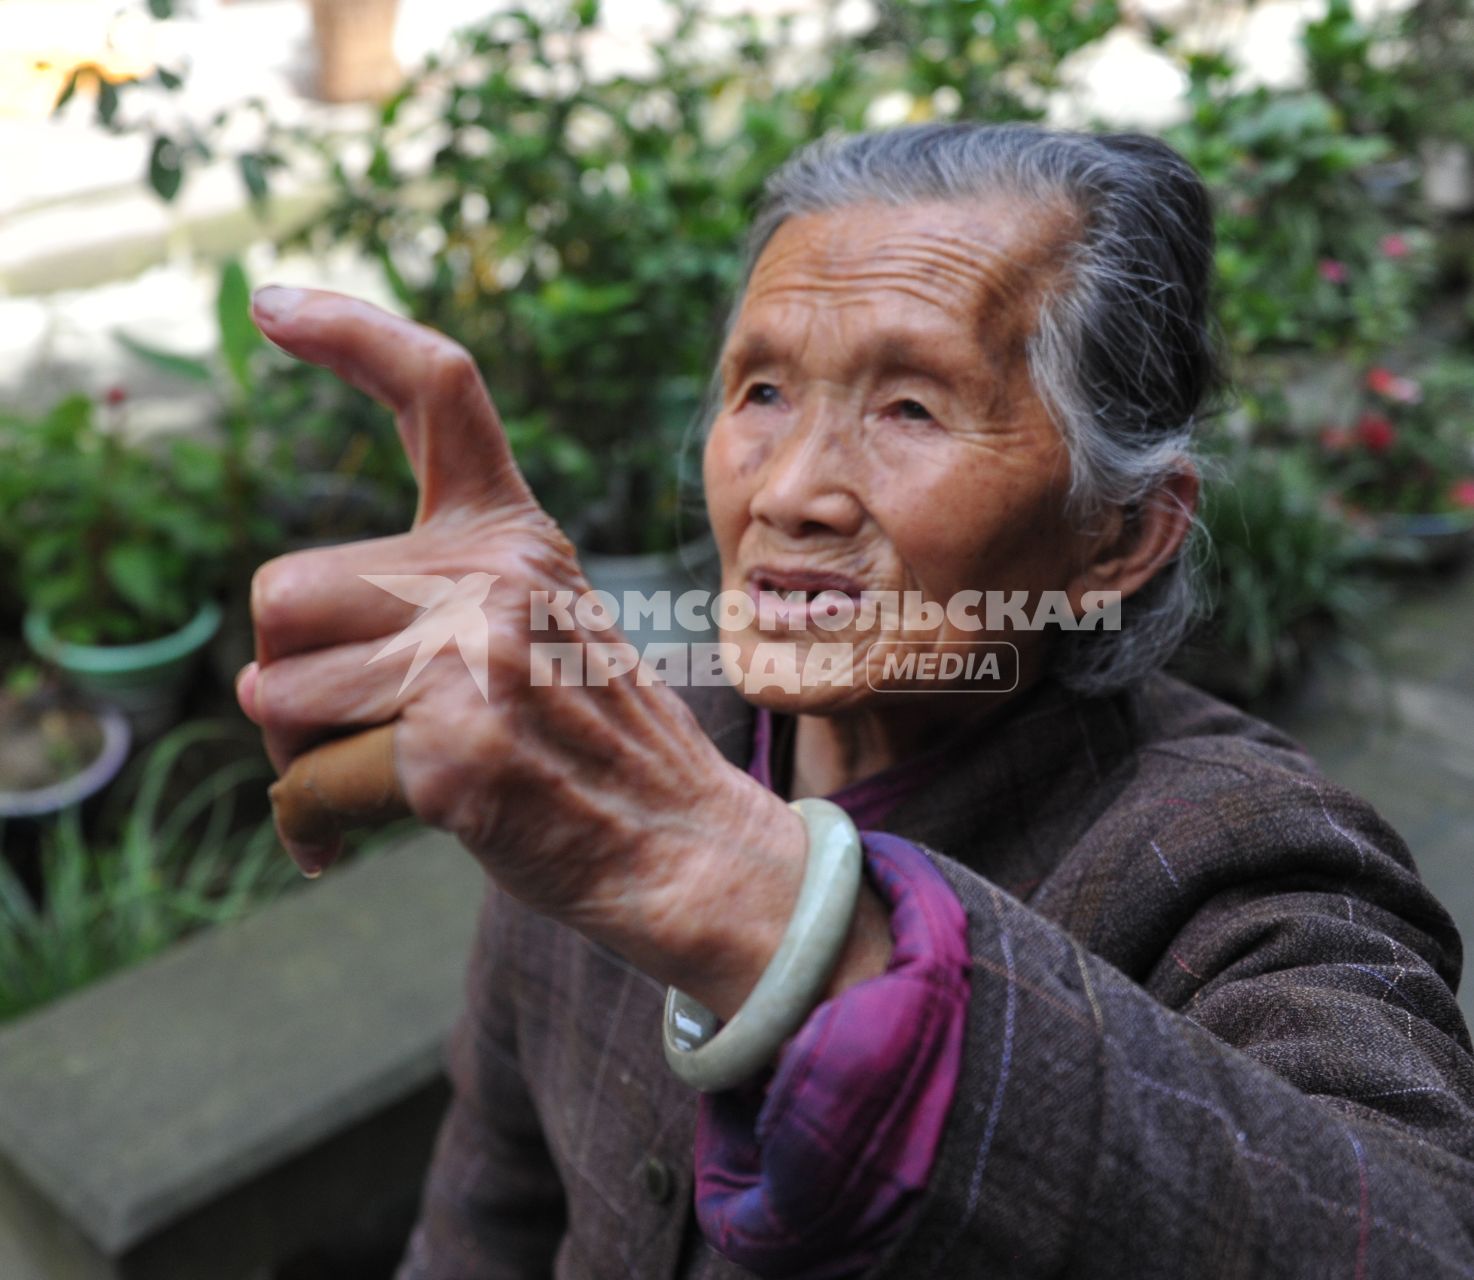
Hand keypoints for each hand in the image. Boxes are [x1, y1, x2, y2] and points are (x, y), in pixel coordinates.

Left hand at [238, 287, 891, 1016]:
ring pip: (275, 694)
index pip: (437, 390)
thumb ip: (427, 604)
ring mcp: (475, 656)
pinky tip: (352, 844)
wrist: (687, 848)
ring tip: (389, 780)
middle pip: (278, 591)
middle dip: (287, 676)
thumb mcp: (539, 630)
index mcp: (515, 535)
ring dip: (304, 757)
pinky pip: (305, 785)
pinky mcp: (454, 748)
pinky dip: (314, 828)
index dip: (351, 333)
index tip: (272, 303)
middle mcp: (495, 574)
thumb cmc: (593, 747)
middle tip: (350, 727)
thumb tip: (257, 666)